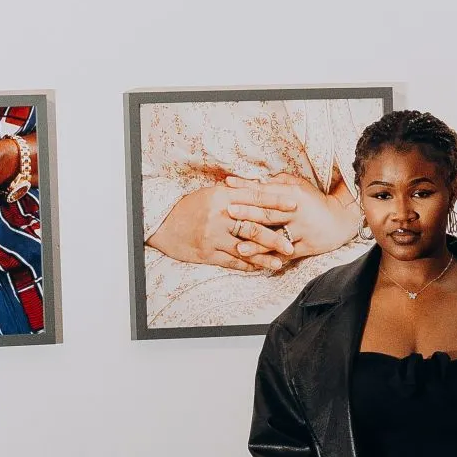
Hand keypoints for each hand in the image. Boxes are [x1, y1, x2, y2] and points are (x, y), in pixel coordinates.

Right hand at [148, 181, 293, 272]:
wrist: (162, 223)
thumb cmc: (190, 207)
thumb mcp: (210, 194)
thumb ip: (235, 193)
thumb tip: (260, 188)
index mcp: (222, 196)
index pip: (255, 198)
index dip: (277, 201)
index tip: (295, 205)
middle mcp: (219, 215)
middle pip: (254, 225)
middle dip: (276, 235)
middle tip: (292, 243)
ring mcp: (213, 236)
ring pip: (245, 247)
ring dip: (264, 256)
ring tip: (281, 262)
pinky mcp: (207, 252)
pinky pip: (232, 261)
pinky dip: (247, 264)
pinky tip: (259, 268)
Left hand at [224, 170, 360, 260]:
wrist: (341, 220)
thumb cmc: (315, 200)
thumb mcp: (299, 186)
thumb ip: (278, 183)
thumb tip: (255, 180)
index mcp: (293, 194)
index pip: (265, 190)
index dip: (245, 187)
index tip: (227, 185)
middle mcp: (296, 212)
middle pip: (268, 213)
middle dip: (247, 213)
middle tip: (228, 212)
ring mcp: (301, 231)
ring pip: (275, 237)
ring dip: (256, 243)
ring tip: (239, 247)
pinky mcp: (306, 247)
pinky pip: (286, 255)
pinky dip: (272, 259)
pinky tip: (258, 263)